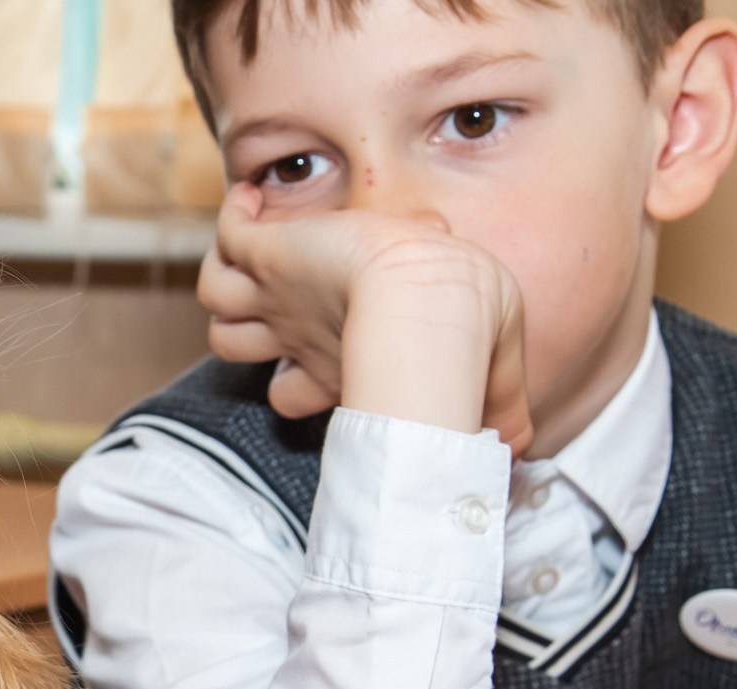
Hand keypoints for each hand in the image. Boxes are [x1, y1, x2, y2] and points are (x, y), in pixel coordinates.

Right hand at [198, 182, 532, 453]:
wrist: (424, 296)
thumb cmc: (459, 326)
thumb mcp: (492, 363)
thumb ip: (500, 399)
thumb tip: (519, 442)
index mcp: (340, 362)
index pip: (288, 392)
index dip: (292, 385)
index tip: (309, 370)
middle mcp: (298, 333)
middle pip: (234, 343)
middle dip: (246, 331)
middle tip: (275, 302)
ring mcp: (277, 295)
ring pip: (216, 297)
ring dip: (227, 279)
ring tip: (253, 255)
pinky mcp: (270, 254)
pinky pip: (227, 235)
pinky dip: (234, 216)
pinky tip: (253, 197)